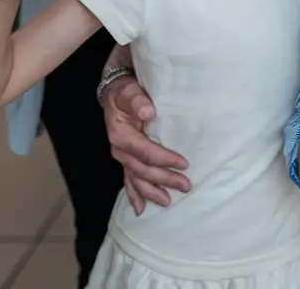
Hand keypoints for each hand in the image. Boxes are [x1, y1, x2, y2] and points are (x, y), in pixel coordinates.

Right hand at [103, 77, 190, 213]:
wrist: (114, 92)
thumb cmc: (125, 91)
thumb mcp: (129, 91)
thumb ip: (138, 101)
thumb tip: (148, 112)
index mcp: (121, 135)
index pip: (146, 152)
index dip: (164, 159)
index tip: (184, 164)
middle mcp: (119, 149)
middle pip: (143, 170)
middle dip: (164, 180)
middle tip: (185, 186)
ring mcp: (121, 156)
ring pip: (136, 179)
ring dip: (152, 192)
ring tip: (167, 202)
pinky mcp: (125, 158)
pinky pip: (129, 180)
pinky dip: (135, 194)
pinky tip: (141, 208)